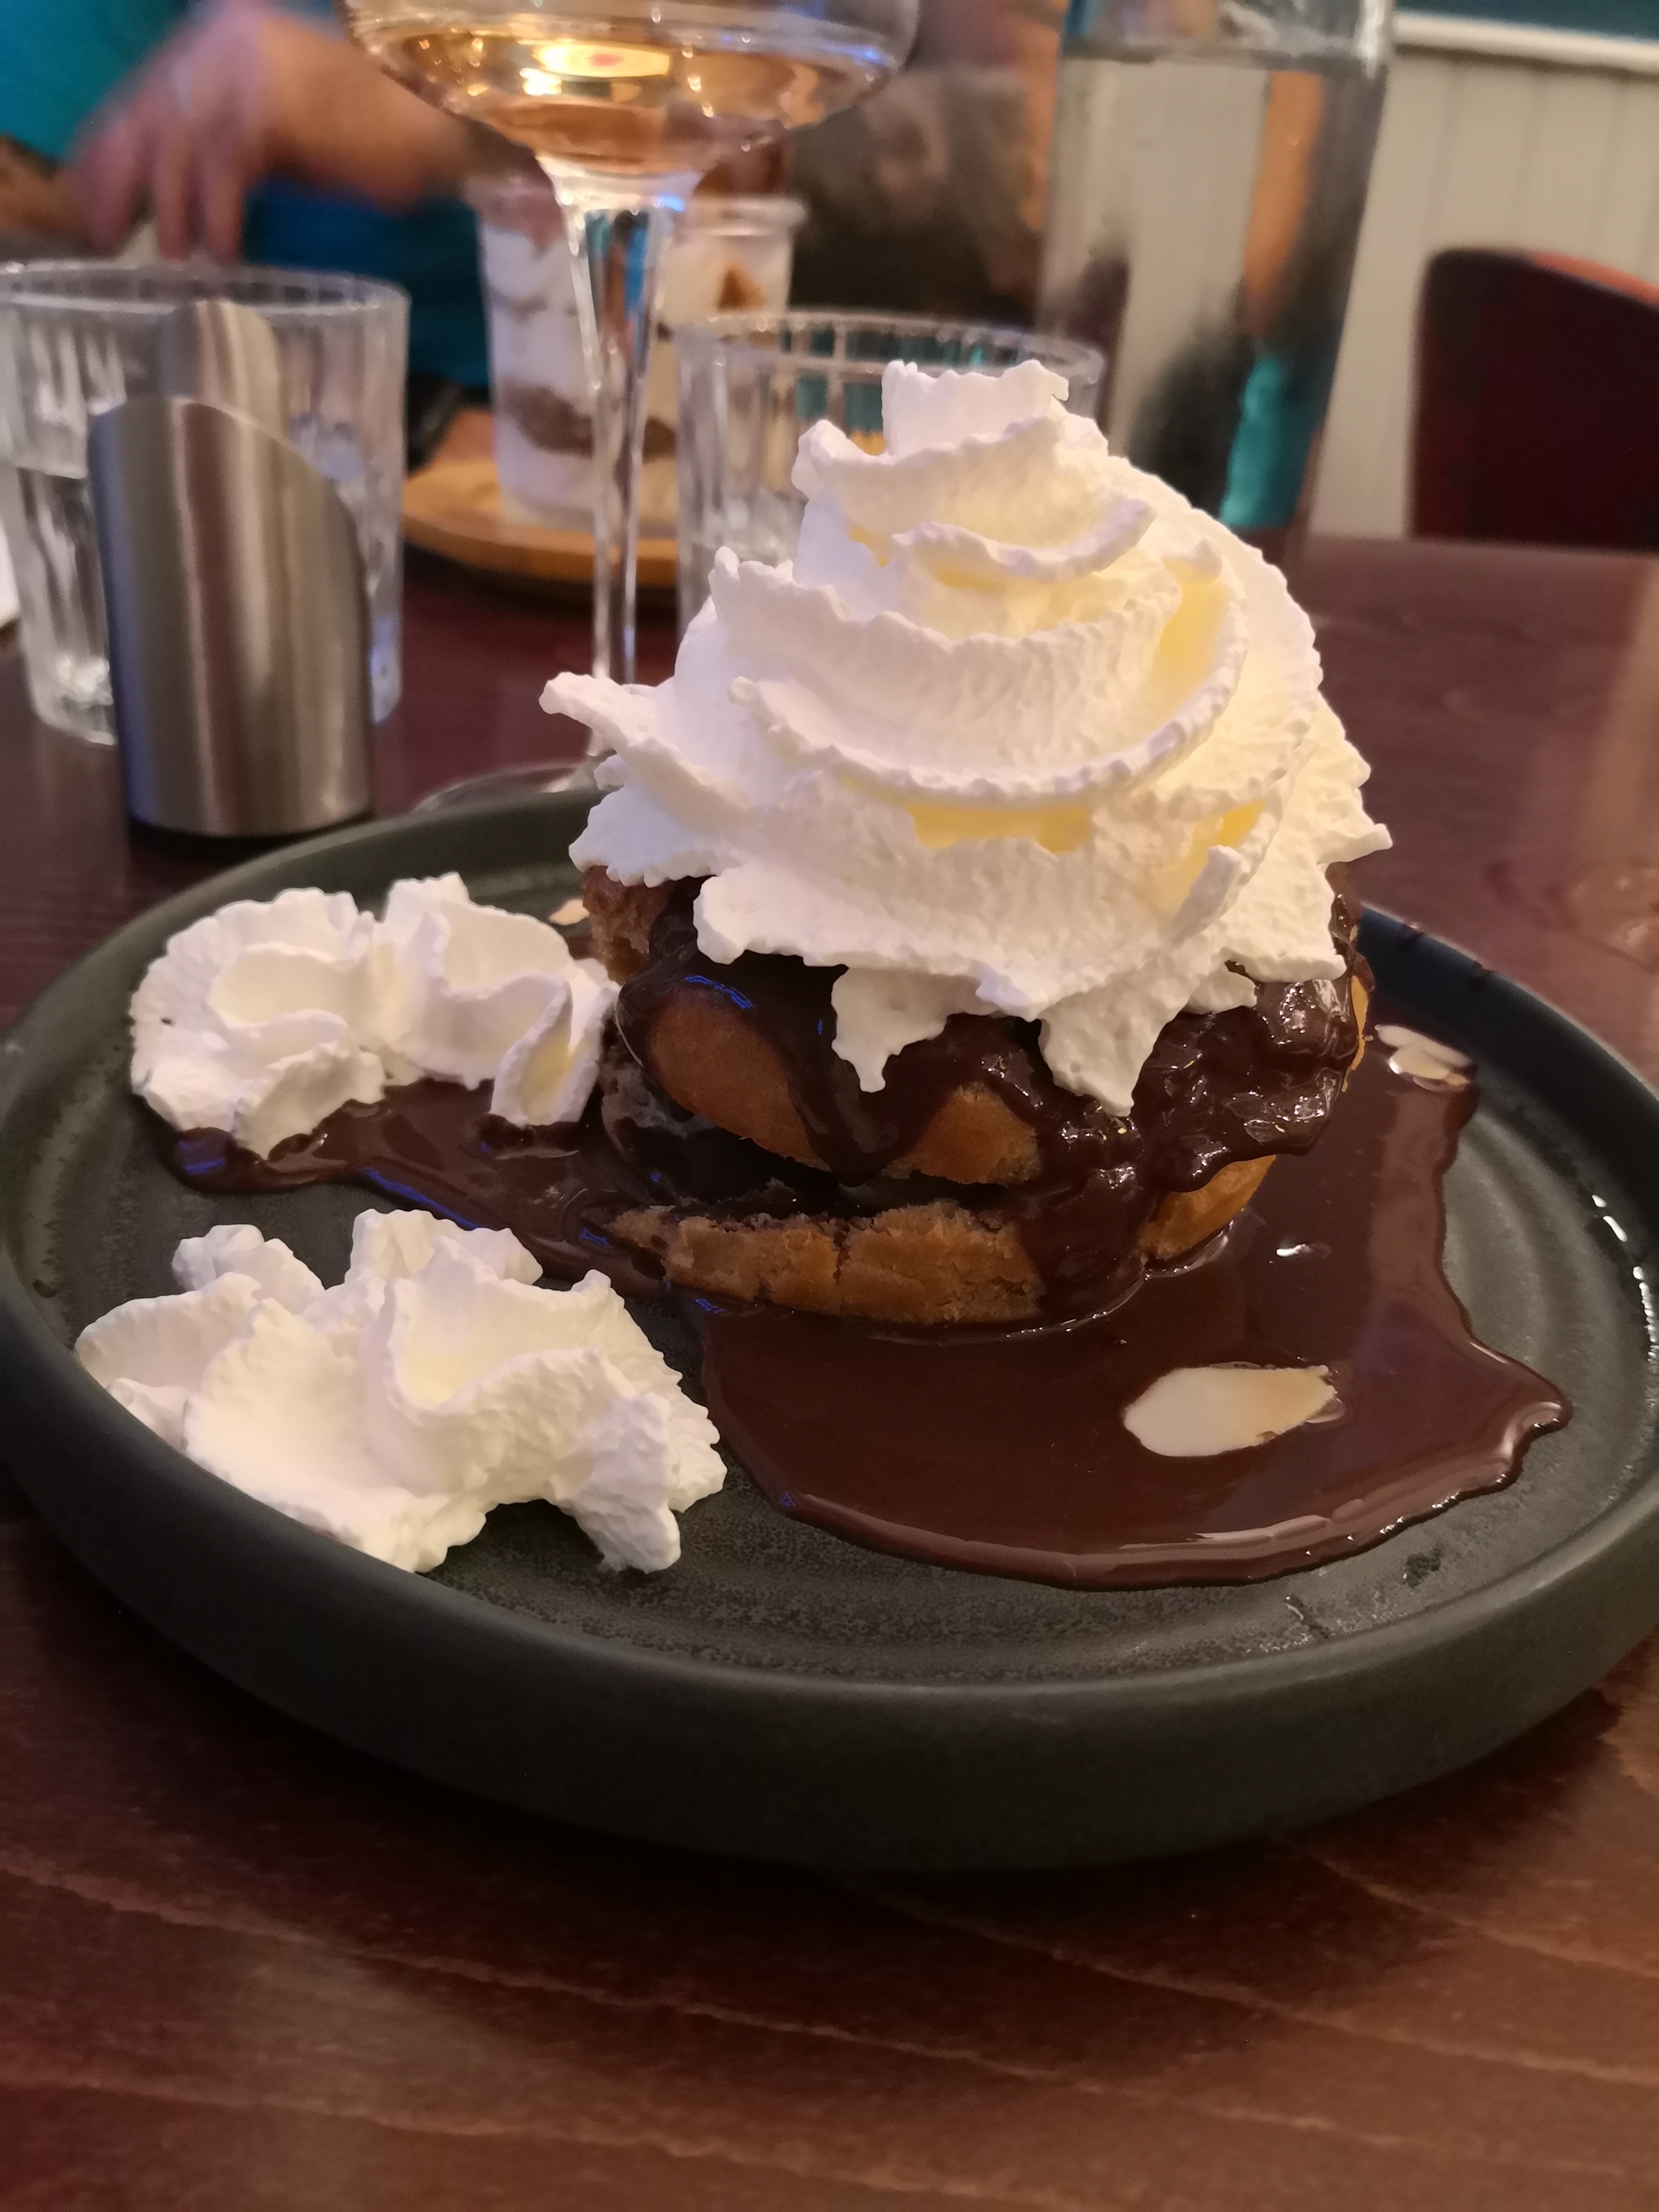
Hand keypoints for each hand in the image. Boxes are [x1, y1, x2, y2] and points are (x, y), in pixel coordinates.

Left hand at [70, 2, 474, 260]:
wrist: (439, 119)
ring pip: (177, 139)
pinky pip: (223, 164)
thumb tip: (166, 190)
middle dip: (120, 181)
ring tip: (174, 256)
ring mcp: (245, 63)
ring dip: (172, 206)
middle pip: (147, 113)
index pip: (144, 96)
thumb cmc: (370, 137)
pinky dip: (218, 214)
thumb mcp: (275, 135)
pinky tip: (222, 251)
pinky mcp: (272, 98)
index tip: (94, 209)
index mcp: (217, 38)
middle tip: (105, 239)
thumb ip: (221, 145)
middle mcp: (220, 38)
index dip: (111, 155)